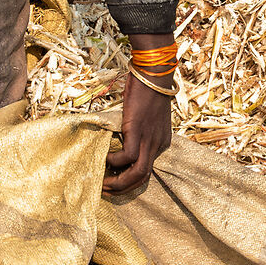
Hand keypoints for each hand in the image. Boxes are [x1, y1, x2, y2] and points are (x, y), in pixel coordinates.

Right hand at [105, 72, 170, 193]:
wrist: (153, 74)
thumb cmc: (147, 91)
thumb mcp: (146, 116)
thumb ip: (138, 130)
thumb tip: (121, 139)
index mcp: (161, 142)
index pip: (147, 170)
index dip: (130, 180)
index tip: (114, 182)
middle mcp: (158, 145)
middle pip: (143, 178)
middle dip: (124, 188)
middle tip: (106, 190)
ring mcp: (149, 139)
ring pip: (138, 173)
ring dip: (119, 183)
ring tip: (104, 183)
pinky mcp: (138, 131)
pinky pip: (127, 156)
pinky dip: (115, 161)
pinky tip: (105, 158)